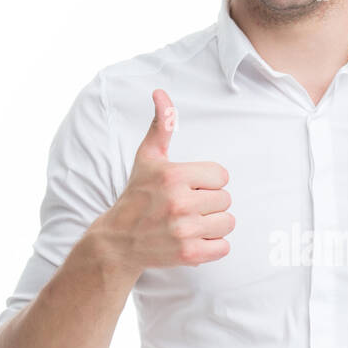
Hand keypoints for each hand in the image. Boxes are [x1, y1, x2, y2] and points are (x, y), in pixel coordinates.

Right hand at [95, 88, 234, 273]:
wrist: (119, 241)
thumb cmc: (137, 195)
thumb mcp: (147, 157)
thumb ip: (161, 125)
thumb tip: (160, 92)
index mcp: (173, 175)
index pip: (221, 175)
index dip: (208, 181)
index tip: (189, 187)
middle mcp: (179, 202)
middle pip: (226, 199)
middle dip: (210, 203)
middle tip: (187, 207)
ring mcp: (184, 230)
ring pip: (228, 223)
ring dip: (214, 225)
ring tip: (191, 223)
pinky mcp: (189, 254)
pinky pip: (224, 247)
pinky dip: (214, 246)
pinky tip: (193, 239)